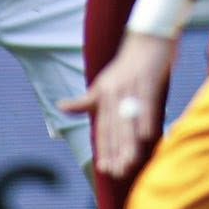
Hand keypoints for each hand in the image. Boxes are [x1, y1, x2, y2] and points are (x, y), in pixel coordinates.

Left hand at [60, 31, 174, 177]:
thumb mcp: (103, 82)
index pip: (102, 127)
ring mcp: (132, 85)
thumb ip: (85, 100)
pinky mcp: (148, 78)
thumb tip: (60, 106)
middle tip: (118, 173)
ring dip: (130, 142)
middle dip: (117, 151)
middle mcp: (115, 91)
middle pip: (115, 127)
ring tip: (131, 162)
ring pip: (129, 119)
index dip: (104, 148)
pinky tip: (147, 135)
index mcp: (103, 94)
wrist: (147, 35)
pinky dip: (146, 118)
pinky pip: (147, 102)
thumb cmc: (126, 63)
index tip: (105, 168)